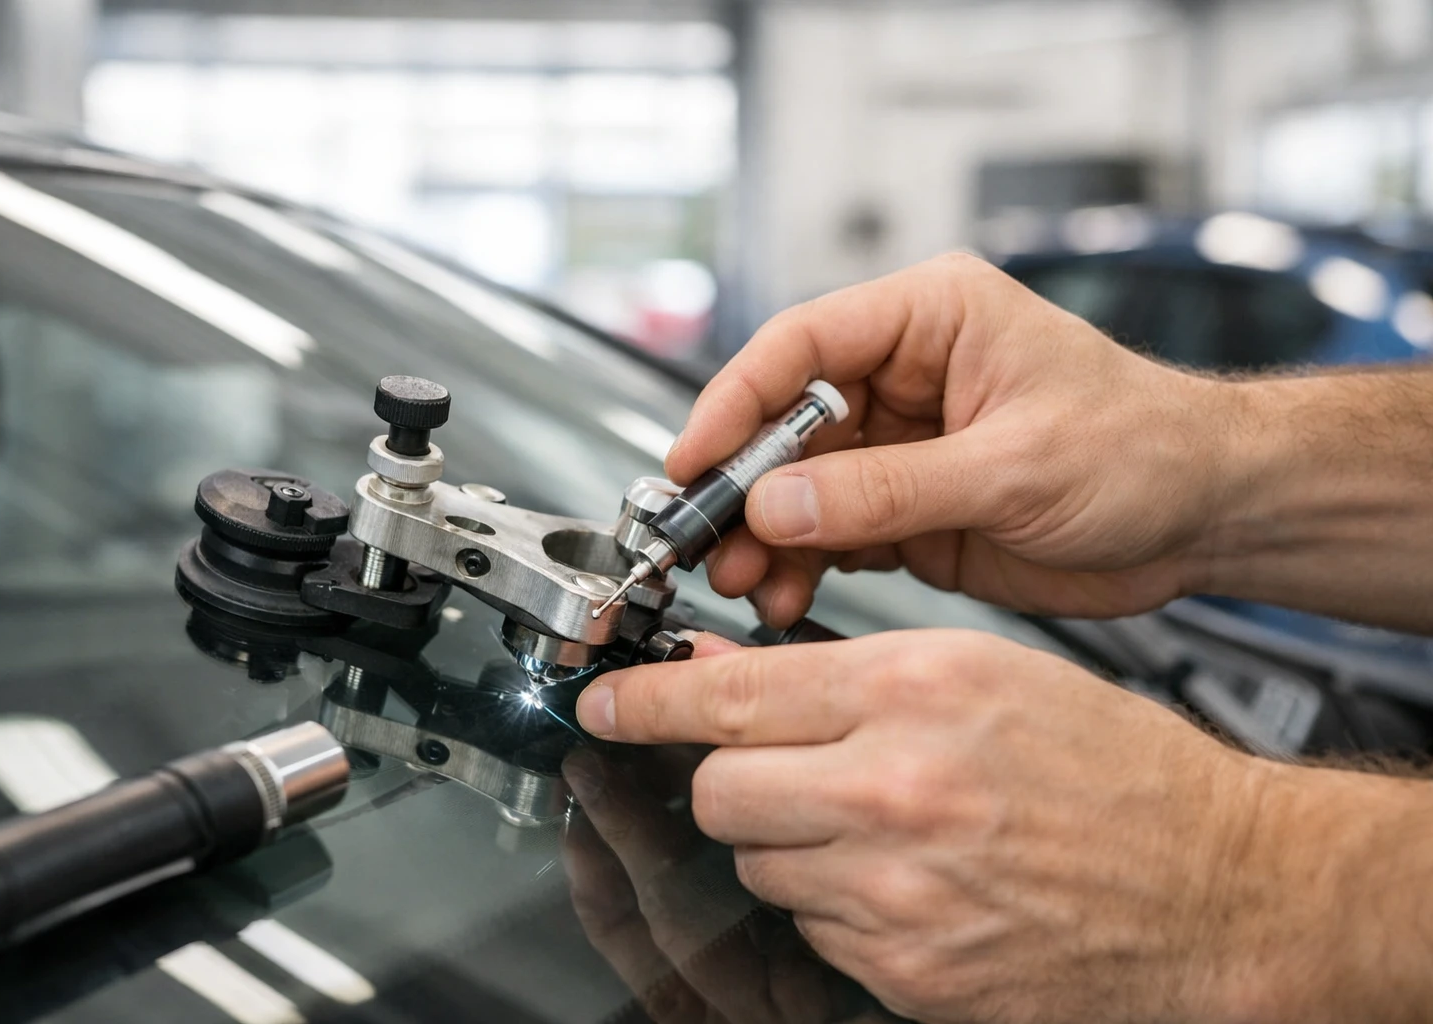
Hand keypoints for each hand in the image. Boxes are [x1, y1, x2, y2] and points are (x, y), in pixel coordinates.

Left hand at [574, 630, 1361, 1023]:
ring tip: (876, 826)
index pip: (729, 693)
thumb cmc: (1116, 772)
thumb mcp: (982, 674)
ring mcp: (896, 894)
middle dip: (730, 778)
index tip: (605, 702)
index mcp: (916, 691)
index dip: (646, 698)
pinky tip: (910, 884)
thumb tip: (730, 674)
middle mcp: (894, 789)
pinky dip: (836, 907)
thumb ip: (845, 672)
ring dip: (788, 843)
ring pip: (758, 862)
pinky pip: (814, 931)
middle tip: (780, 769)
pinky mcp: (908, 972)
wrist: (1217, 888)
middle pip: (718, 790)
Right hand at [670, 254, 1238, 627]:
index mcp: (931, 319)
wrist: (1205, 517)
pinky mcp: (906, 508)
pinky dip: (799, 567)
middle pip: (782, 421)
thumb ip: (889, 489)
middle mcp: (904, 376)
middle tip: (704, 540)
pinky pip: (828, 534)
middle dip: (740, 486)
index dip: (735, 400)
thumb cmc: (1146, 449)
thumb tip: (779, 504)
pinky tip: (782, 596)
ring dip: (762, 536)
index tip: (693, 459)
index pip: (801, 345)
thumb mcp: (1016, 465)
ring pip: (795, 486)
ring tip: (741, 584)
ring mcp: (901, 446)